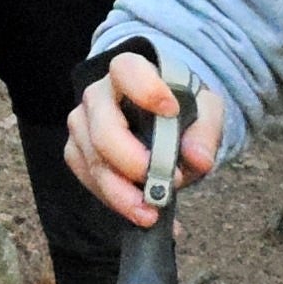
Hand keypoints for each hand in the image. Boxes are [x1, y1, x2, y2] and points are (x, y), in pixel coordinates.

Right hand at [63, 49, 226, 222]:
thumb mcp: (205, 110)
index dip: (145, 89)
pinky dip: (115, 201)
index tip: (171, 110)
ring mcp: (82, 124)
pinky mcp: (77, 152)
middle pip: (104, 130)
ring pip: (94, 162)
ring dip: (123, 194)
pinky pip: (89, 179)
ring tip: (152, 214)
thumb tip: (197, 159)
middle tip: (168, 184)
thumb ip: (205, 131)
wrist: (162, 116)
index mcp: (129, 71)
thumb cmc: (180, 107)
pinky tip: (141, 213)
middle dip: (134, 163)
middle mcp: (98, 95)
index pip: (126, 70)